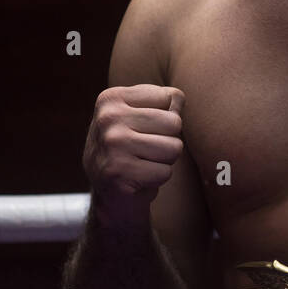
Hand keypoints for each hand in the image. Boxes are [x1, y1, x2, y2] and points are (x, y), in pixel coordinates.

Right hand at [83, 84, 185, 227]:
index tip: (144, 129)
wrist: (108, 192)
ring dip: (165, 160)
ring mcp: (112, 145)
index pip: (171, 96)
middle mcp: (108, 118)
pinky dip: (157, 178)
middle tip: (146, 151)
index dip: (167, 118)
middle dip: (168, 140)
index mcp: (112, 98)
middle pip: (174, 123)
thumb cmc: (130, 149)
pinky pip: (165, 172)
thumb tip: (179, 98)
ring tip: (143, 163)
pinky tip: (139, 178)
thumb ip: (163, 104)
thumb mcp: (140, 117)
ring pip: (174, 148)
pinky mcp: (119, 172)